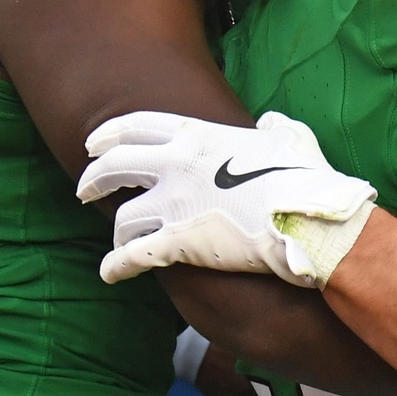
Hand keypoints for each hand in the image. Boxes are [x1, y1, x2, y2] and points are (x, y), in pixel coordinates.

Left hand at [76, 110, 377, 288]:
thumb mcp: (292, 137)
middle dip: (93, 177)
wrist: (311, 221)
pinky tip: (109, 273)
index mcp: (198, 134)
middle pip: (114, 165)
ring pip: (121, 217)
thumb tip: (270, 121)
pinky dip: (116, 266)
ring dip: (116, 230)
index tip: (94, 142)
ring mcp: (173, 204)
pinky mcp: (177, 243)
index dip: (109, 134)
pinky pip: (131, 257)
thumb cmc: (306, 178)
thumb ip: (273, 126)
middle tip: (85, 189)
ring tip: (118, 240)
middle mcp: (175, 164)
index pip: (136, 126)